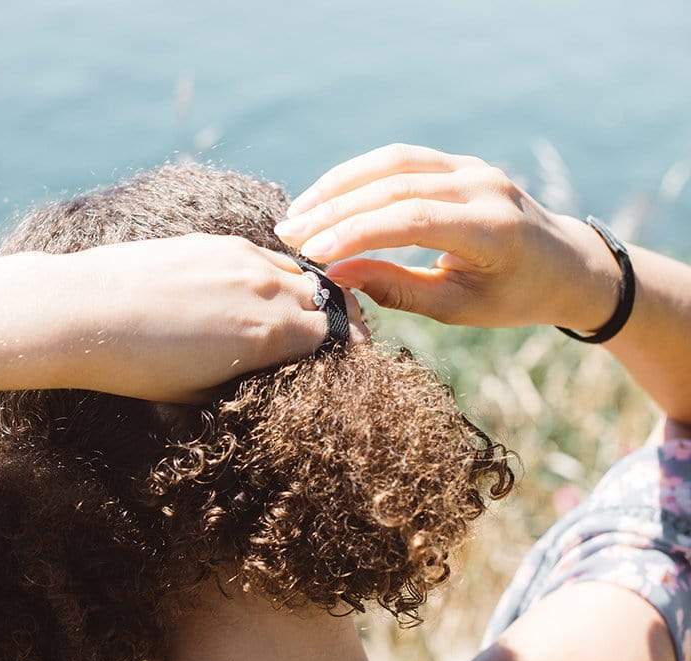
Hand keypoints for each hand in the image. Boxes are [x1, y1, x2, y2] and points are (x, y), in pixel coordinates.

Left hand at [0, 234, 334, 403]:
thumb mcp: (199, 394)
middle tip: (324, 339)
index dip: (340, 350)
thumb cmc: (139, 366)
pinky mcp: (215, 241)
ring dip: (302, 294)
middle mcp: (266, 290)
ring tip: (293, 314)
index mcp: (269, 334)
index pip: (333, 336)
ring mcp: (242, 258)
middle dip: (329, 321)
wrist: (87, 312)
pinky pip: (264, 255)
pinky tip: (256, 290)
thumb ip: (247, 382)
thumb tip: (266, 377)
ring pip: (296, 274)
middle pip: (323, 301)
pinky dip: (271, 274)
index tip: (340, 360)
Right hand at [274, 144, 618, 331]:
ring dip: (339, 186)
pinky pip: (401, 159)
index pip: (411, 219)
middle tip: (288, 234)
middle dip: (335, 209)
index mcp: (490, 229)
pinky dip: (359, 177)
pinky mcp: (459, 163)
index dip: (355, 233)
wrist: (565, 265)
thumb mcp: (456, 308)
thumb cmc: (513, 298)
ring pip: (392, 162)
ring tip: (298, 214)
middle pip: (394, 184)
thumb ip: (397, 289)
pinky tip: (327, 198)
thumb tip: (337, 278)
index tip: (311, 255)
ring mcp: (471, 167)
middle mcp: (482, 186)